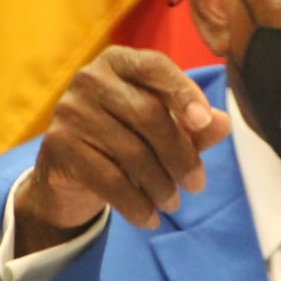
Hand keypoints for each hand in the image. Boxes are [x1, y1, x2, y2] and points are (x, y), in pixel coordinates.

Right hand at [13, 47, 230, 255]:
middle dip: (180, 155)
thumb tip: (223, 123)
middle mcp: (90, 78)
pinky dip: (135, 204)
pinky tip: (149, 219)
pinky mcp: (58, 145)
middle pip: (148, 115)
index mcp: (119, 62)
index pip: (155, 67)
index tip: (204, 123)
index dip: (183, 93)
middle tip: (196, 185)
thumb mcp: (163, 130)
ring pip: (131, 152)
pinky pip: (108, 179)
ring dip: (160, 185)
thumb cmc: (125, 140)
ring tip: (172, 204)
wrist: (69, 176)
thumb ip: (194, 125)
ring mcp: (70, 110)